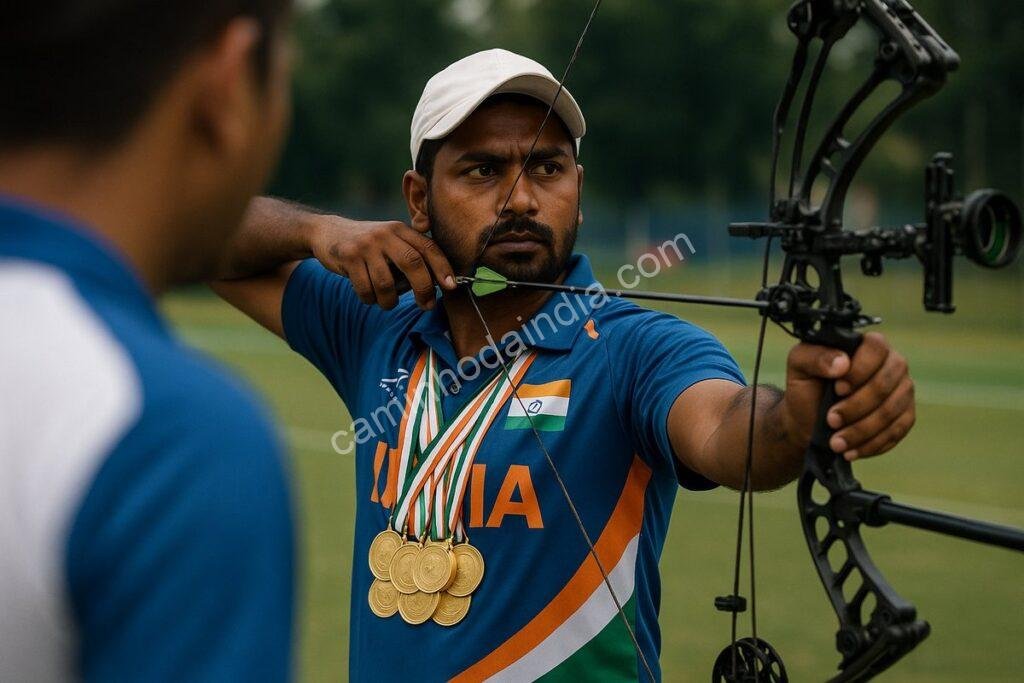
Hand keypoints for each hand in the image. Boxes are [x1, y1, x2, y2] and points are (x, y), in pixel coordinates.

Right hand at [309, 216, 455, 309]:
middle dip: (423, 289)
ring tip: (387, 301)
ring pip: (387, 283)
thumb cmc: (368, 245)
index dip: (443, 267)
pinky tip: (368, 295)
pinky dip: (370, 299)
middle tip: (426, 305)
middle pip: (413, 263)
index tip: (452, 286)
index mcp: (401, 230)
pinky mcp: (348, 257)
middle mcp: (386, 234)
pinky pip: (366, 289)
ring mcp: (366, 245)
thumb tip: (439, 284)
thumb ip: (412, 255)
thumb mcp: (390, 241)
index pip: (429, 248)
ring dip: (390, 301)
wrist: (327, 232)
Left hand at [780, 332, 915, 460]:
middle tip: (831, 420)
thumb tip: (841, 363)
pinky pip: (898, 431)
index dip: (859, 370)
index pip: (877, 347)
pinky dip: (872, 444)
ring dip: (861, 430)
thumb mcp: (799, 366)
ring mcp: (902, 390)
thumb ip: (814, 356)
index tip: (838, 388)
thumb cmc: (806, 387)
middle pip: (886, 383)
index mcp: (867, 345)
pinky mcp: (905, 416)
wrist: (807, 420)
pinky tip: (851, 451)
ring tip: (836, 442)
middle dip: (856, 406)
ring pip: (892, 411)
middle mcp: (891, 364)